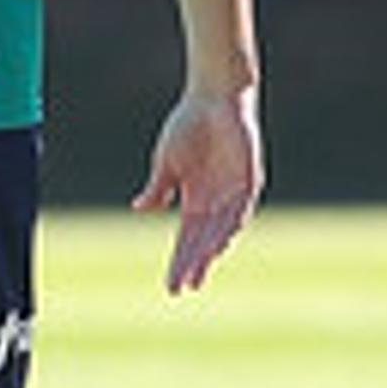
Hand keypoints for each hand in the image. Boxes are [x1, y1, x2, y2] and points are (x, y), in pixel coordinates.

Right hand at [132, 84, 261, 294]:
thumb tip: (138, 209)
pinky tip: (221, 241)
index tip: (171, 286)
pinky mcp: (249, 180)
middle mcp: (217, 202)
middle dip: (193, 264)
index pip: (187, 239)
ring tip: (201, 269)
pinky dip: (231, 225)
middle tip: (183, 287)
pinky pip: (241, 209)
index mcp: (196, 200)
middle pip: (203, 241)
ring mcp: (234, 193)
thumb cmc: (188, 126)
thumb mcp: (166, 163)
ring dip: (211, 250)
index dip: (179, 262)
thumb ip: (157, 188)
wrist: (213, 100)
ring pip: (222, 231)